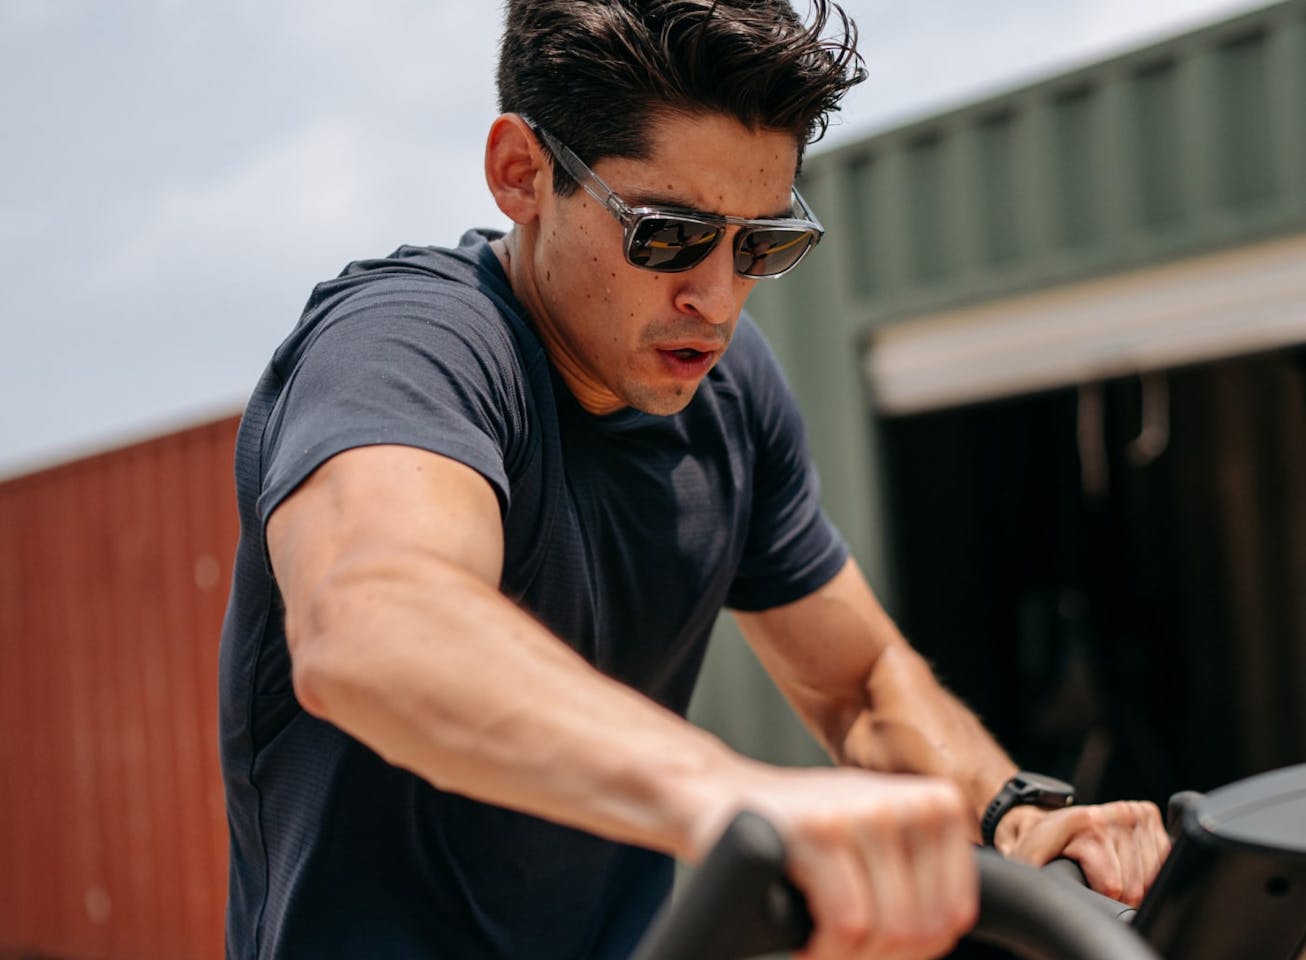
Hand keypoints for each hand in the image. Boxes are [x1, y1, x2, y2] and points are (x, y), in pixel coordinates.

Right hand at [696, 768, 977, 959]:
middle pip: (923, 929)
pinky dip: (824, 953)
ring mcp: (863, 812)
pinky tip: (802, 944)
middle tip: (838, 954)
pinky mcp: (820, 830)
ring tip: (818, 948)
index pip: (954, 913)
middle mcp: (906, 802)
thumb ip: (917, 872)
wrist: (714, 797)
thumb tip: (947, 931)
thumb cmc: (796, 830)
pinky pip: (848, 926)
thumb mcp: (872, 838)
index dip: (914, 951)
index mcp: (933, 804)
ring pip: (888, 931)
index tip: (873, 950)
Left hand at [996, 800, 1169, 905]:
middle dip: (1116, 895)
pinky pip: (1164, 862)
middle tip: (1093, 883)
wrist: (1044, 820)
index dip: (1098, 899)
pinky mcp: (1148, 814)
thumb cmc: (1037, 846)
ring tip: (1106, 872)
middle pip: (1134, 887)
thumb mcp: (1026, 861)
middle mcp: (1112, 813)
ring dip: (1134, 883)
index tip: (1081, 890)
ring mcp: (1132, 812)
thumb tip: (1049, 897)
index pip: (1113, 887)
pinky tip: (1124, 863)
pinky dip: (1147, 871)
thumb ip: (1036, 879)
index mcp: (1084, 822)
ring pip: (1152, 878)